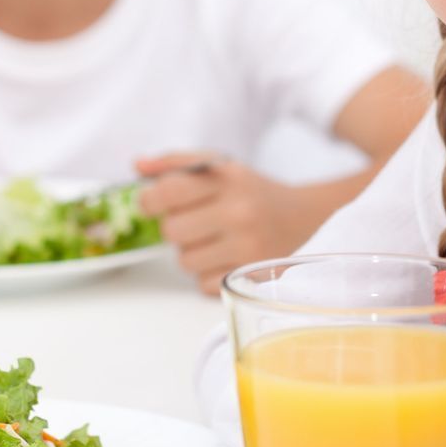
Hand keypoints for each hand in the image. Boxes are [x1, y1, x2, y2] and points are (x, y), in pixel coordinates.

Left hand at [135, 153, 319, 294]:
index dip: (149, 200)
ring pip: (184, 261)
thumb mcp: (222, 167)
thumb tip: (137, 166)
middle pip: (171, 231)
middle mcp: (239, 211)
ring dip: (191, 253)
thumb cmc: (253, 193)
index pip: (168, 191)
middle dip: (176, 228)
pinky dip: (208, 274)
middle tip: (194, 222)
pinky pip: (203, 283)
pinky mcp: (252, 276)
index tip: (153, 204)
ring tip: (213, 241)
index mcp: (228, 178)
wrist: (308, 219)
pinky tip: (225, 258)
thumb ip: (177, 163)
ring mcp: (248, 247)